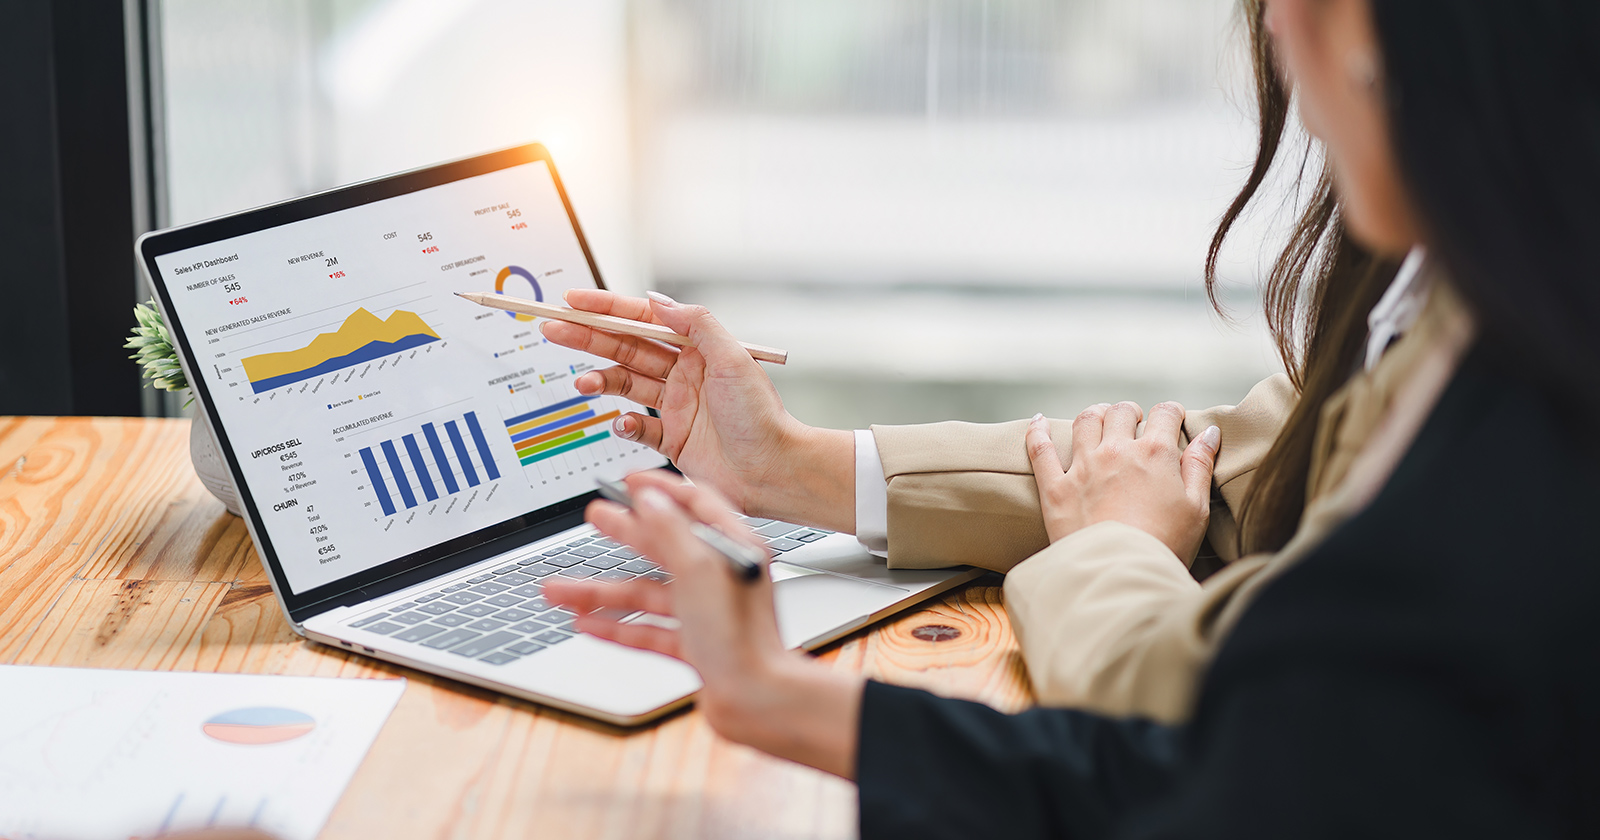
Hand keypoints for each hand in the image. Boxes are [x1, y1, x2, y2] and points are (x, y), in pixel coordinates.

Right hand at [540, 290, 851, 525]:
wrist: (773, 471)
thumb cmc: (762, 418)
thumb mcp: (733, 358)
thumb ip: (695, 324)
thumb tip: (658, 299)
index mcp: (698, 349)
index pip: (644, 321)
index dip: (607, 309)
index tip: (574, 300)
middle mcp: (685, 374)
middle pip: (626, 349)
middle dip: (588, 337)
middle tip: (554, 328)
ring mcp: (677, 407)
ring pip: (626, 385)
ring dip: (601, 380)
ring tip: (585, 384)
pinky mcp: (673, 439)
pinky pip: (638, 427)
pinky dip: (625, 424)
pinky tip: (622, 423)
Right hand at [543, 471, 862, 777]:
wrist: (757, 700)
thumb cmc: (741, 636)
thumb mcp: (699, 569)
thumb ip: (671, 530)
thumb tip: (650, 497)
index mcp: (734, 549)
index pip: (696, 503)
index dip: (661, 488)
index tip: (629, 481)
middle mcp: (722, 578)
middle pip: (665, 546)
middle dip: (625, 532)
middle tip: (595, 517)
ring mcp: (708, 614)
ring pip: (647, 595)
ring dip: (602, 592)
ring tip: (560, 591)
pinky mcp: (697, 647)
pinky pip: (649, 631)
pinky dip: (618, 627)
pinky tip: (589, 624)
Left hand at [1025, 402, 1219, 559]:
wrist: (1120, 575)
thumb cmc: (1165, 546)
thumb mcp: (1195, 508)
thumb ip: (1200, 465)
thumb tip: (1209, 432)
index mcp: (1154, 455)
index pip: (1164, 414)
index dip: (1171, 412)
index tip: (1173, 417)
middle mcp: (1116, 452)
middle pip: (1121, 413)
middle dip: (1131, 412)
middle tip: (1135, 419)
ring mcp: (1083, 467)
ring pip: (1086, 422)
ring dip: (1095, 413)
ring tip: (1100, 417)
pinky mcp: (1055, 488)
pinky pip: (1040, 449)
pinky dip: (1038, 430)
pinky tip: (1039, 420)